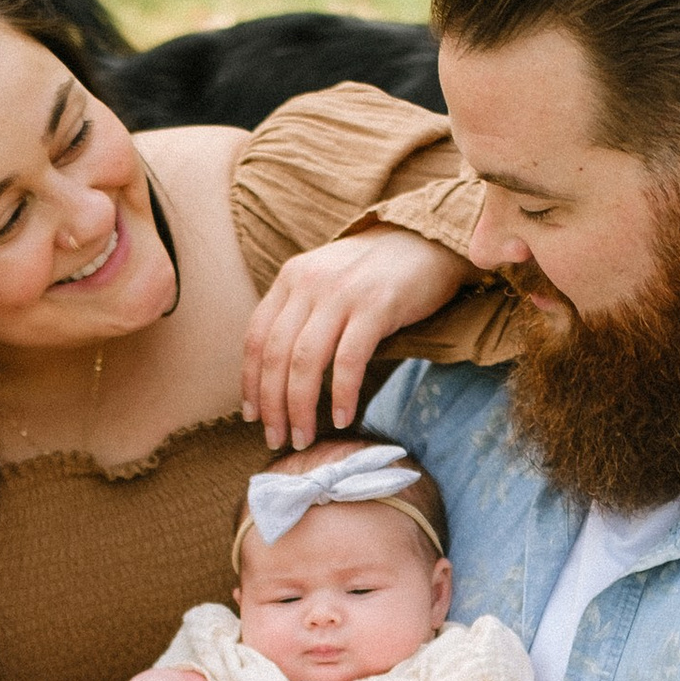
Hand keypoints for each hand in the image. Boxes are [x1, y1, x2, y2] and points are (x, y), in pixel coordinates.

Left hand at [240, 223, 475, 450]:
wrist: (429, 241)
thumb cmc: (376, 272)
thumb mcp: (326, 280)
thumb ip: (301, 312)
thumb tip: (278, 371)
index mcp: (292, 278)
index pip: (257, 337)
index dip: (250, 382)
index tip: (253, 416)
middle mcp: (310, 283)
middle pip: (277, 354)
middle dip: (273, 405)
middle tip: (278, 439)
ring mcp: (342, 292)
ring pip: (306, 361)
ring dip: (301, 406)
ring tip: (304, 436)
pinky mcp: (377, 305)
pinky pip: (349, 359)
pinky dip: (342, 393)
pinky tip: (343, 417)